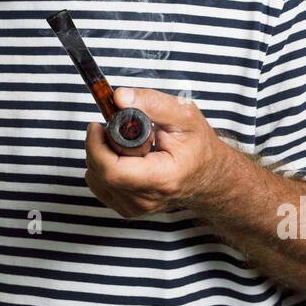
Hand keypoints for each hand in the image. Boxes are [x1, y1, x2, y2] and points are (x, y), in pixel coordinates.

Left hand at [83, 86, 228, 217]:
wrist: (209, 175)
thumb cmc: (198, 146)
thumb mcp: (184, 115)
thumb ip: (151, 102)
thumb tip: (120, 97)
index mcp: (162, 178)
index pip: (111, 170)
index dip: (96, 146)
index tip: (98, 125)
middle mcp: (146, 199)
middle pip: (100, 172)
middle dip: (101, 145)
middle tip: (118, 130)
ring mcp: (136, 207)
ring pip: (96, 178)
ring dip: (102, 155)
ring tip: (127, 145)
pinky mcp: (128, 208)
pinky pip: (99, 184)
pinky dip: (103, 167)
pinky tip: (122, 157)